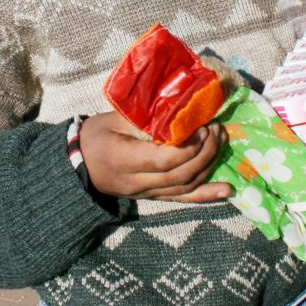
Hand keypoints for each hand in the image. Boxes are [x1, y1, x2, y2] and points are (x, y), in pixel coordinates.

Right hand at [79, 112, 231, 203]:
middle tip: (216, 129)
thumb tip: (177, 107)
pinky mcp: (153, 197)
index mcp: (124, 160)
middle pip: (180, 175)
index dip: (189, 147)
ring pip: (185, 187)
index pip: (164, 160)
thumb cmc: (96, 136)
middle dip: (205, 153)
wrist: (78, 165)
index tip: (202, 127)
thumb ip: (143, 117)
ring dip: (209, 166)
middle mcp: (137, 182)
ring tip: (221, 142)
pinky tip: (227, 190)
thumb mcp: (114, 119)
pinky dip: (206, 195)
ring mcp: (146, 193)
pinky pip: (182, 198)